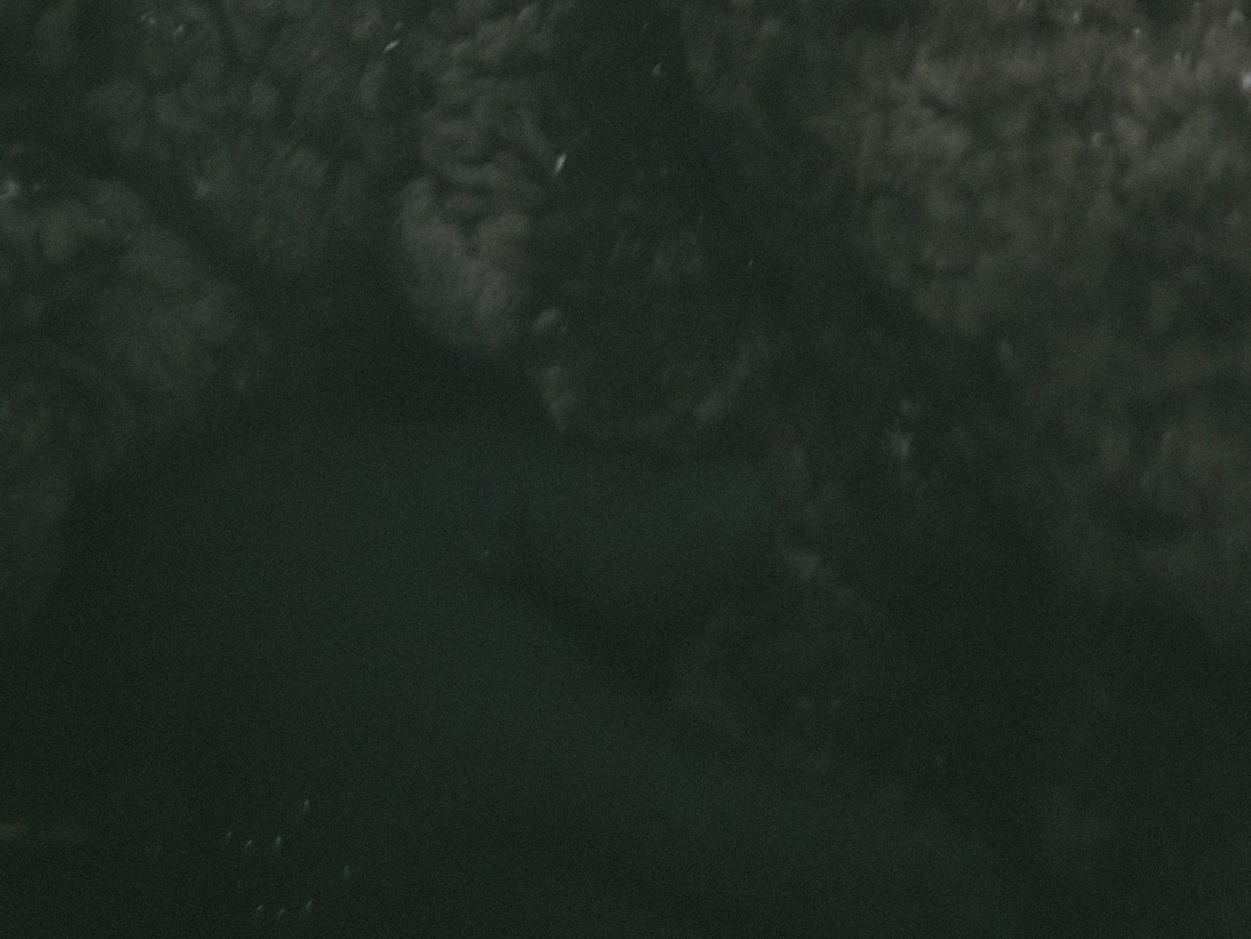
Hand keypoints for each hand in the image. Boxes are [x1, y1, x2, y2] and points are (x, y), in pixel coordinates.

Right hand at [29, 421, 1019, 938]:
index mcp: (546, 776)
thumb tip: (761, 513)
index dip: (906, 890)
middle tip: (985, 923)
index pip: (767, 862)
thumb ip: (616, 517)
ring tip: (908, 918)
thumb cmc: (294, 555)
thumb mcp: (448, 488)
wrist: (116, 655)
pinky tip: (726, 901)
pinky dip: (674, 931)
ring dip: (773, 933)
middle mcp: (515, 904)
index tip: (1001, 896)